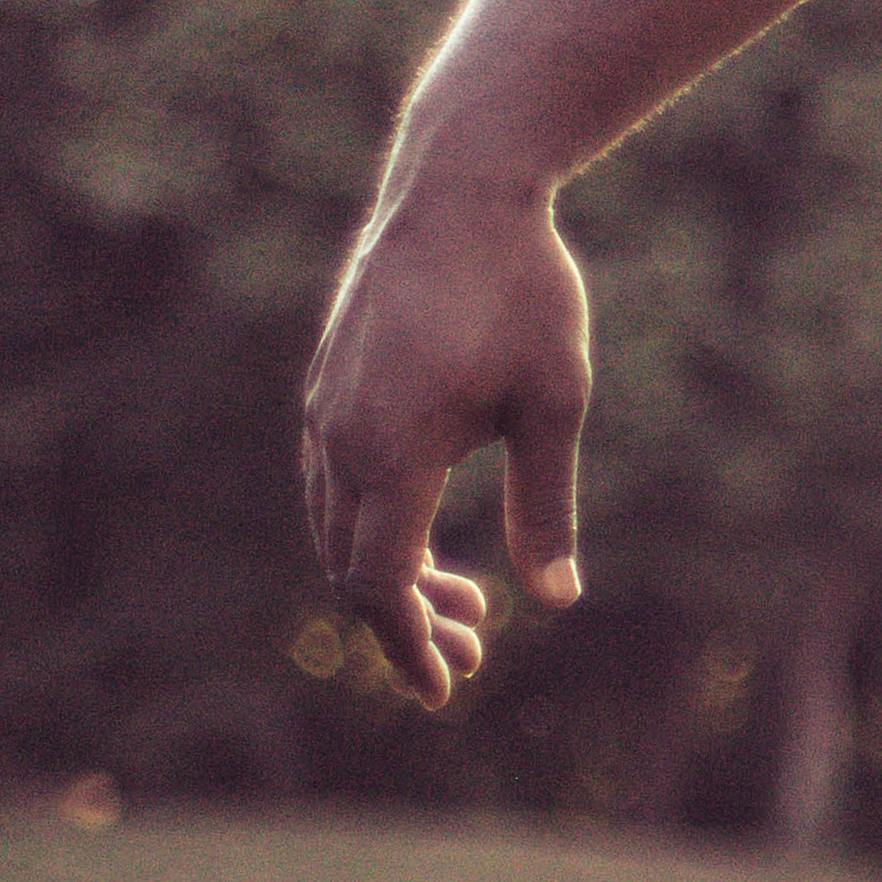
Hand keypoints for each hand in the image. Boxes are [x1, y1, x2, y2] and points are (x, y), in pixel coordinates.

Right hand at [299, 176, 593, 708]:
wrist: (461, 190)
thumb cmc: (521, 291)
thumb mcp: (556, 403)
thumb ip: (547, 505)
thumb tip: (558, 600)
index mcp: (389, 451)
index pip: (379, 584)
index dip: (408, 646)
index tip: (447, 690)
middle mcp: (337, 436)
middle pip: (351, 568)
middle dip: (407, 625)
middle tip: (474, 660)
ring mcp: (323, 409)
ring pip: (338, 528)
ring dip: (395, 577)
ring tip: (472, 607)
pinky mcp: (327, 385)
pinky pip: (336, 485)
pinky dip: (377, 528)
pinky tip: (431, 538)